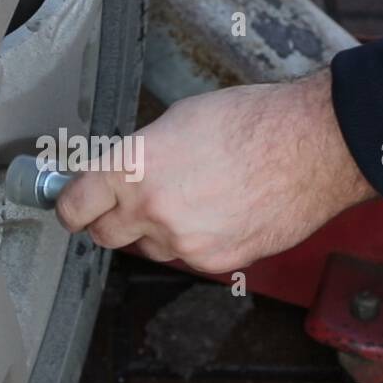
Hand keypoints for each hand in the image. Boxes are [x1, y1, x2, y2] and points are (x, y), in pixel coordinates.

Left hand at [54, 69, 376, 272]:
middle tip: (129, 205)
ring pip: (150, 249)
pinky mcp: (215, 261)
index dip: (71, 207)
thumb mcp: (177, 121)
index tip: (74, 206)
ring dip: (158, 232)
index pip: (73, 206)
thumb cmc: (252, 122)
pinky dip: (194, 241)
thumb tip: (121, 174)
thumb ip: (139, 156)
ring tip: (192, 198)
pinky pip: (188, 258)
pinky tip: (218, 212)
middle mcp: (150, 210)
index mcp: (132, 168)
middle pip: (104, 237)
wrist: (311, 146)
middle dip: (111, 222)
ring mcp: (183, 242)